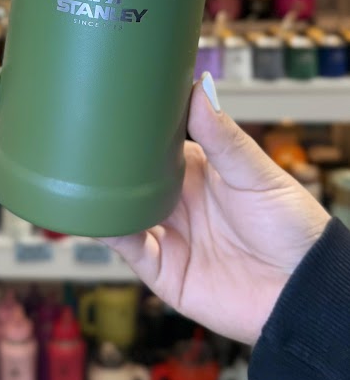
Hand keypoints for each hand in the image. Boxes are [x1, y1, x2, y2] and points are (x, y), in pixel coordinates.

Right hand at [104, 73, 329, 344]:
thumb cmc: (291, 228)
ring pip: (122, 209)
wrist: (301, 291)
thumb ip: (223, 136)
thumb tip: (199, 89)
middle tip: (83, 136)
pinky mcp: (163, 270)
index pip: (157, 144)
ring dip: (102, 195)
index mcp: (199, 171)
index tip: (112, 102)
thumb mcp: (257, 173)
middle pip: (132, 177)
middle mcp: (178, 201)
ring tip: (78, 173)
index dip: (135, 128)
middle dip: (109, 161)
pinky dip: (107, 230)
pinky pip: (126, 247)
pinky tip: (95, 214)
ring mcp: (169, 235)